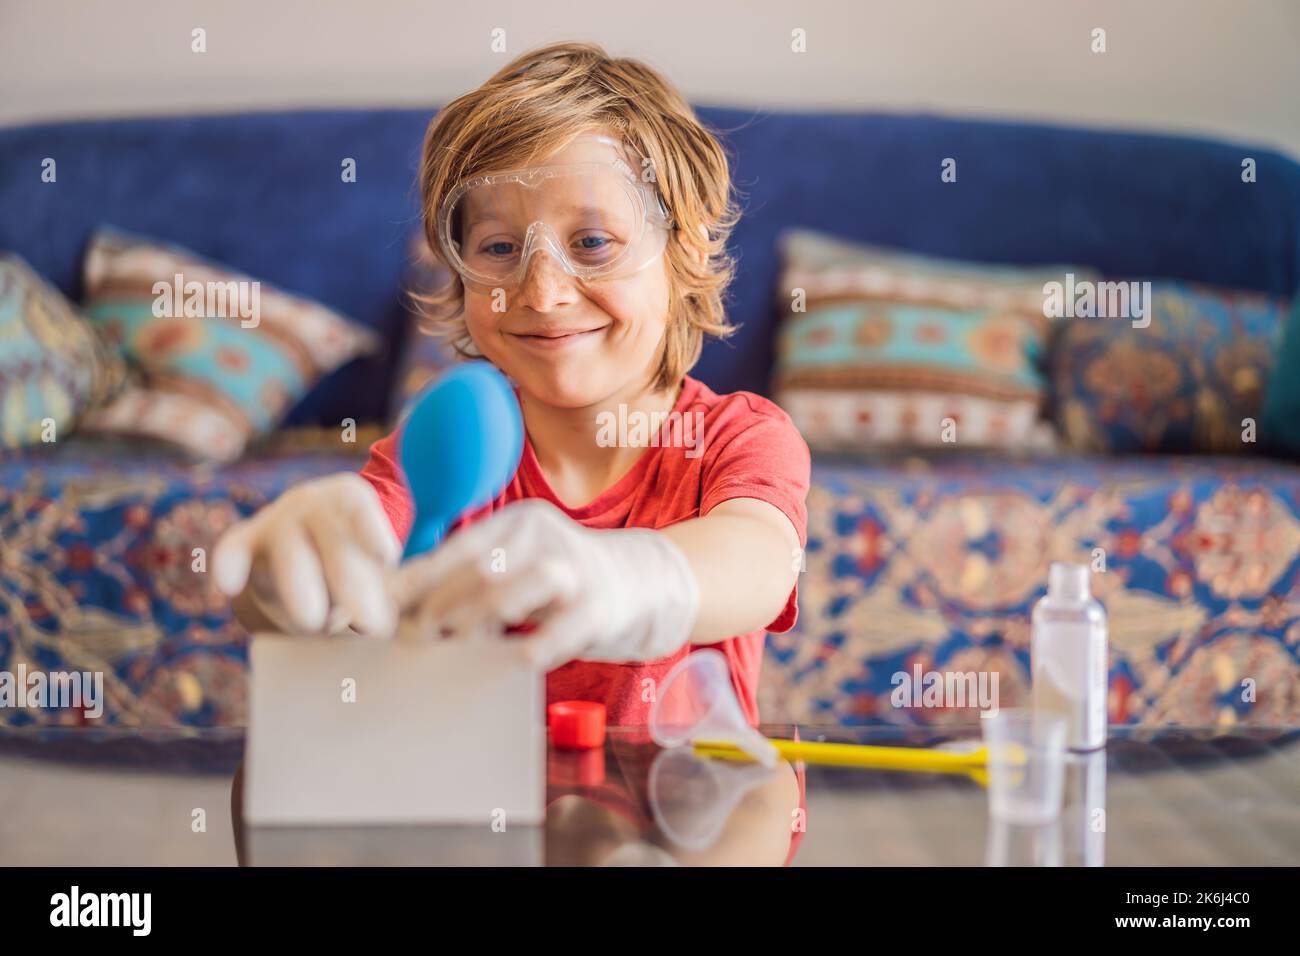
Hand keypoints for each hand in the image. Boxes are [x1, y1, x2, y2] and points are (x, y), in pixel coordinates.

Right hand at [213, 473, 399, 635]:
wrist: (304, 547)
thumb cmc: (354, 559)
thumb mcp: (377, 564)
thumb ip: (389, 584)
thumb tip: (385, 622)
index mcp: (351, 498)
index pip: (362, 511)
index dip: (373, 533)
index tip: (387, 560)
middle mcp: (313, 502)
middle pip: (329, 535)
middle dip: (348, 581)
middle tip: (368, 621)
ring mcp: (277, 519)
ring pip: (288, 548)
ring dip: (299, 585)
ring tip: (313, 623)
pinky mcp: (245, 541)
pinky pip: (233, 548)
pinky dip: (229, 563)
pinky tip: (228, 585)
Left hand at [389, 499, 699, 669]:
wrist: (642, 583)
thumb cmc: (561, 583)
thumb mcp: (518, 564)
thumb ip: (469, 576)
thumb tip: (397, 600)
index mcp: (518, 524)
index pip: (458, 548)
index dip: (417, 578)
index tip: (383, 607)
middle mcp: (545, 537)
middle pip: (479, 567)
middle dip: (437, 603)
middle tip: (411, 635)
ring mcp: (576, 569)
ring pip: (516, 587)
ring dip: (475, 618)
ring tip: (451, 644)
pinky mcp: (601, 606)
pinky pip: (563, 627)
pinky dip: (537, 644)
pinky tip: (516, 660)